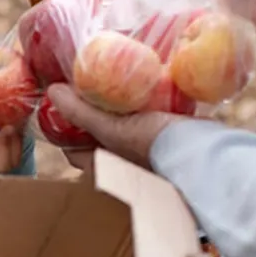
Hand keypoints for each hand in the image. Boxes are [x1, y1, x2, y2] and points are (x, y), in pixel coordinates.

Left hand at [47, 84, 183, 169]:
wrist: (203, 153)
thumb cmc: (152, 145)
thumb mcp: (112, 128)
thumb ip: (81, 113)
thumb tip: (52, 91)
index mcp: (101, 169)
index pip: (71, 149)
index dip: (64, 128)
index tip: (64, 101)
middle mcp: (118, 167)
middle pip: (95, 139)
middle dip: (92, 117)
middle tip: (87, 88)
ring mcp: (142, 158)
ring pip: (119, 131)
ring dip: (116, 113)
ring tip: (111, 87)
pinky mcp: (163, 145)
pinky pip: (143, 125)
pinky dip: (138, 111)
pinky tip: (138, 93)